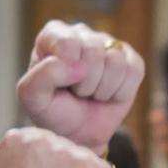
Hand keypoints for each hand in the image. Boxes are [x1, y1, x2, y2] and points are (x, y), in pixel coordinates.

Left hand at [18, 21, 145, 153]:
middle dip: (86, 84)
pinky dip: (121, 91)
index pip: (67, 43)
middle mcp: (80, 33)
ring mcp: (107, 44)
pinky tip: (109, 94)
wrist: (78, 133)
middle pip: (93, 52)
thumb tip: (78, 67)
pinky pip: (134, 70)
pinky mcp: (130, 59)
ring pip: (115, 62)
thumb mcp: (33, 98)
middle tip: (78, 93)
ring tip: (92, 93)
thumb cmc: (53, 112)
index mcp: (53, 36)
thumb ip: (42, 77)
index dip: (67, 71)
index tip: (62, 86)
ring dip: (103, 89)